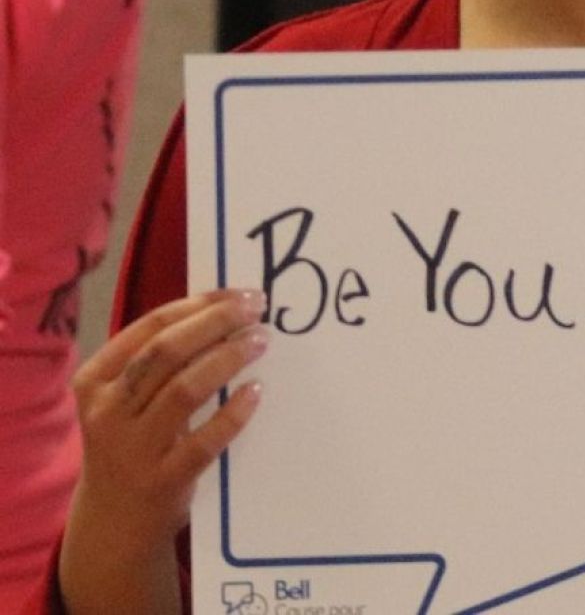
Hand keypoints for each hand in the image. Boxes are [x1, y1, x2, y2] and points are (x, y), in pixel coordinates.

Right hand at [60, 289, 267, 612]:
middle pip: (166, 353)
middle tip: (256, 309)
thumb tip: (223, 310)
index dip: (198, 305)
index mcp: (95, 381)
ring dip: (228, 358)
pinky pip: (205, 440)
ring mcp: (133, 448)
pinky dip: (233, 412)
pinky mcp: (163, 479)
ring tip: (261, 341)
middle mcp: (108, 411)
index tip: (238, 294)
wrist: (115, 520)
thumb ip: (158, 363)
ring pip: (185, 390)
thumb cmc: (131, 444)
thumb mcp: (125, 401)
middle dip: (216, 323)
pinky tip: (256, 391)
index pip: (149, 329)